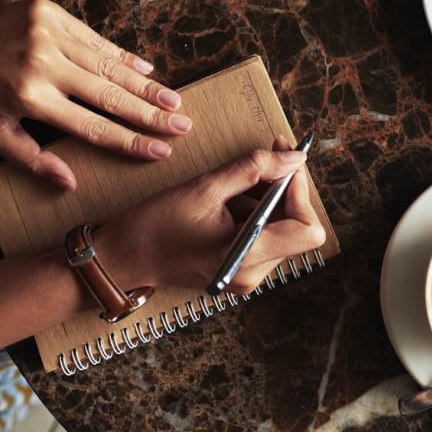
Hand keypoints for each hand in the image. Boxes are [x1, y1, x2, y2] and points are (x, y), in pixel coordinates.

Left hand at [0, 0, 187, 188]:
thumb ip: (31, 159)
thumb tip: (70, 182)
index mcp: (29, 98)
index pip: (92, 126)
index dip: (130, 141)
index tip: (160, 151)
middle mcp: (42, 65)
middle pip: (109, 95)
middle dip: (150, 113)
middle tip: (182, 125)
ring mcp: (48, 35)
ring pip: (109, 65)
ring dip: (145, 86)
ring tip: (174, 101)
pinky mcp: (52, 14)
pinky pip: (96, 39)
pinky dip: (122, 55)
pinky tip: (147, 70)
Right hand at [99, 137, 326, 293]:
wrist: (125, 257)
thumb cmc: (156, 225)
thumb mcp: (205, 187)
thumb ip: (253, 169)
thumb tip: (292, 157)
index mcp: (246, 257)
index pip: (307, 230)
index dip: (301, 193)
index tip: (286, 165)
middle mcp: (253, 273)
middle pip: (297, 227)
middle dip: (284, 190)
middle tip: (265, 158)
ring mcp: (248, 274)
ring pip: (282, 228)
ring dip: (268, 199)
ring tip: (234, 185)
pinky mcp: (241, 268)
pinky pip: (265, 234)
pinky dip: (256, 211)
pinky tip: (229, 201)